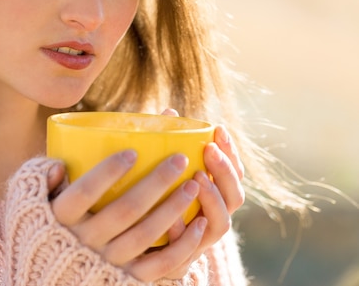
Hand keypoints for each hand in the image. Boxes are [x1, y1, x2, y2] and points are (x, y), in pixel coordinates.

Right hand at [46, 150, 207, 281]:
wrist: (50, 279)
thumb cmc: (44, 228)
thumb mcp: (30, 204)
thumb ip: (40, 180)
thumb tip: (58, 163)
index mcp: (60, 218)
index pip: (84, 192)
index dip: (108, 172)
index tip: (132, 152)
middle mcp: (84, 242)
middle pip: (124, 210)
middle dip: (155, 182)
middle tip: (179, 159)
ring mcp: (107, 263)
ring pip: (145, 235)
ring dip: (173, 208)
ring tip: (193, 184)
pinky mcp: (127, 280)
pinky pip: (159, 265)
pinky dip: (183, 246)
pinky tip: (199, 224)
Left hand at [159, 109, 245, 276]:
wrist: (136, 249)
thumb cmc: (151, 201)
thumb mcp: (160, 173)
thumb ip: (167, 147)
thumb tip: (167, 112)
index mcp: (214, 195)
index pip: (234, 173)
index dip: (231, 152)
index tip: (219, 129)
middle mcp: (214, 217)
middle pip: (235, 196)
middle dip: (225, 171)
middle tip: (209, 150)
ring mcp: (202, 240)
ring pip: (221, 223)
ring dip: (212, 199)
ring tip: (198, 180)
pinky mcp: (184, 259)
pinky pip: (190, 250)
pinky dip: (185, 234)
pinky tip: (173, 221)